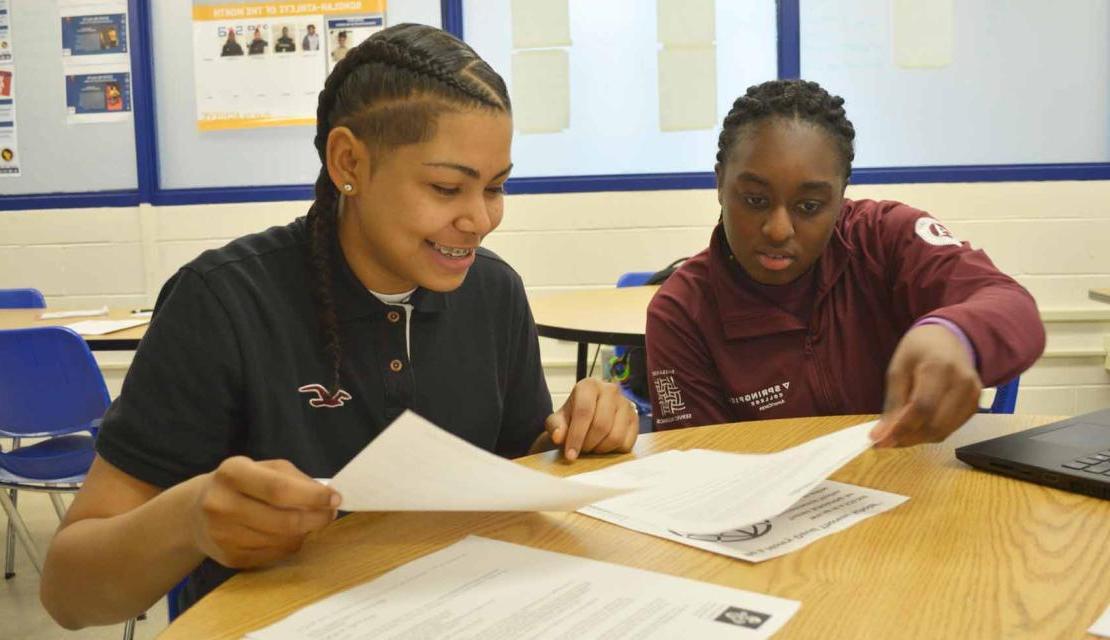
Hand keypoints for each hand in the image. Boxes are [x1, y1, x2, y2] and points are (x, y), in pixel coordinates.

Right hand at [188, 457, 339, 568]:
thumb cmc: (240, 484)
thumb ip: (295, 479)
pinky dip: (289, 545)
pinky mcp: (229, 557)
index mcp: (232, 473)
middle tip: (330, 514)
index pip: (279, 489)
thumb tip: (327, 496)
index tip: (335, 498)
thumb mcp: (263, 468)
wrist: (195, 512)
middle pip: (283, 520)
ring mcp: (223, 535)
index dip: (312, 497)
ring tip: (308, 521)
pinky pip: (273, 555)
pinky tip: (287, 534)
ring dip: (304, 533)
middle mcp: (221, 504)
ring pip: (282, 541)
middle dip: (316, 518)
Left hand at [544, 378, 637, 460]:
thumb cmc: (571, 417)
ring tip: (592, 447)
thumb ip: (556, 427)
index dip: (576, 436)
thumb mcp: (558, 420)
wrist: (588, 416)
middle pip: (601, 426)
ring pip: (615, 436)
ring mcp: (626, 403)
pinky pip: (627, 443)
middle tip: (582, 449)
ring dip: (601, 449)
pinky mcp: (635, 418)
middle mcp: (610, 390)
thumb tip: (558, 437)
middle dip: (589, 444)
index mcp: (589, 385)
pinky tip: (604, 445)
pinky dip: (613, 451)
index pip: (584, 412)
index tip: (570, 455)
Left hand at [871, 324, 981, 446]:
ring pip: (943, 432)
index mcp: (940, 368)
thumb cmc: (919, 350)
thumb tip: (881, 436)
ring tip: (899, 432)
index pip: (923, 408)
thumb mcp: (898, 370)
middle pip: (935, 425)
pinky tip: (917, 425)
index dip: (901, 429)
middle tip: (886, 440)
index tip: (879, 442)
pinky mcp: (976, 405)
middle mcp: (962, 383)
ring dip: (918, 438)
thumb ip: (892, 404)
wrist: (949, 338)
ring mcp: (973, 395)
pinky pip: (951, 429)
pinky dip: (931, 432)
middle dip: (907, 438)